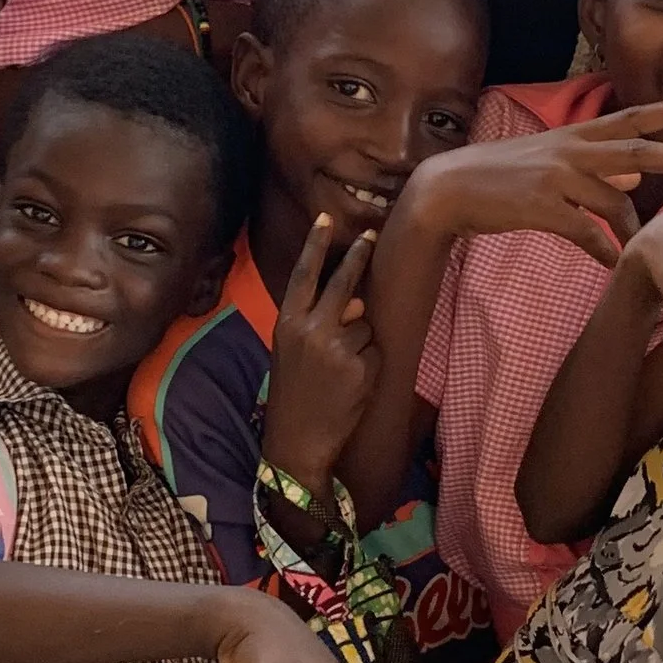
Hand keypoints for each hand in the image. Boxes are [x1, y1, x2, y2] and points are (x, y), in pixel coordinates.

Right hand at [264, 215, 377, 490]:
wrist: (297, 443)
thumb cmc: (293, 396)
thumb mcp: (293, 354)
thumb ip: (318, 323)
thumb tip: (357, 304)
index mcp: (287, 324)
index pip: (304, 275)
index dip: (315, 245)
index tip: (326, 219)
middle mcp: (311, 330)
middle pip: (343, 283)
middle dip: (358, 256)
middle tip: (373, 235)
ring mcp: (337, 348)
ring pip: (364, 325)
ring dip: (360, 343)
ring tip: (339, 373)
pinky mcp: (361, 367)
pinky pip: (375, 351)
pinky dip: (369, 365)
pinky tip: (351, 386)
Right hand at [415, 94, 662, 269]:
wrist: (448, 188)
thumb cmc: (501, 176)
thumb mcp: (550, 160)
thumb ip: (595, 164)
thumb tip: (637, 171)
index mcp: (575, 135)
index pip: (631, 117)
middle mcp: (572, 149)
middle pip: (639, 150)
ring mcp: (558, 177)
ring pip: (615, 201)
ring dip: (632, 230)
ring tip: (639, 250)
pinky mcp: (543, 206)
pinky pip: (587, 232)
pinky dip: (604, 250)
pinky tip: (612, 264)